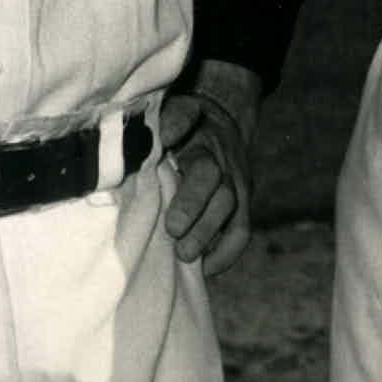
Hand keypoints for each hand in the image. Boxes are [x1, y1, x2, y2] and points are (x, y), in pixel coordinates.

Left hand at [161, 60, 261, 276]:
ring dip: (206, 232)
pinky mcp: (242, 202)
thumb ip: (154, 124)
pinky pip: (241, 230)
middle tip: (172, 229)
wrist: (224, 125)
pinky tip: (204, 268)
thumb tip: (139, 140)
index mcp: (193, 122)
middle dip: (192, 203)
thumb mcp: (167, 113)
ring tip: (183, 255)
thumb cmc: (182, 126)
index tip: (165, 141)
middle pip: (209, 174)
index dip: (175, 126)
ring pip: (228, 205)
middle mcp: (217, 150)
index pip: (184, 116)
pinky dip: (225, 253)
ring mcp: (234, 177)